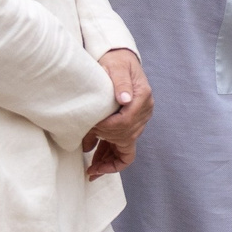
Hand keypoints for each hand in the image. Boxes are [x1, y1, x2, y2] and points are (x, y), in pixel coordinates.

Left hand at [83, 48, 152, 178]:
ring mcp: (138, 118)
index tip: (91, 131)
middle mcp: (143, 111)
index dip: (107, 130)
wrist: (120, 58)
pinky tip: (95, 163)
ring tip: (92, 173)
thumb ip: (120, 83)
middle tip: (87, 163)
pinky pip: (125, 145)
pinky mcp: (131, 122)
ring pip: (126, 146)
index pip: (125, 123)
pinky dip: (111, 155)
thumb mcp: (116, 67)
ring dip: (109, 160)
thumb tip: (124, 99)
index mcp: (142, 97)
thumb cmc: (115, 62)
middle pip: (127, 139)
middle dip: (106, 152)